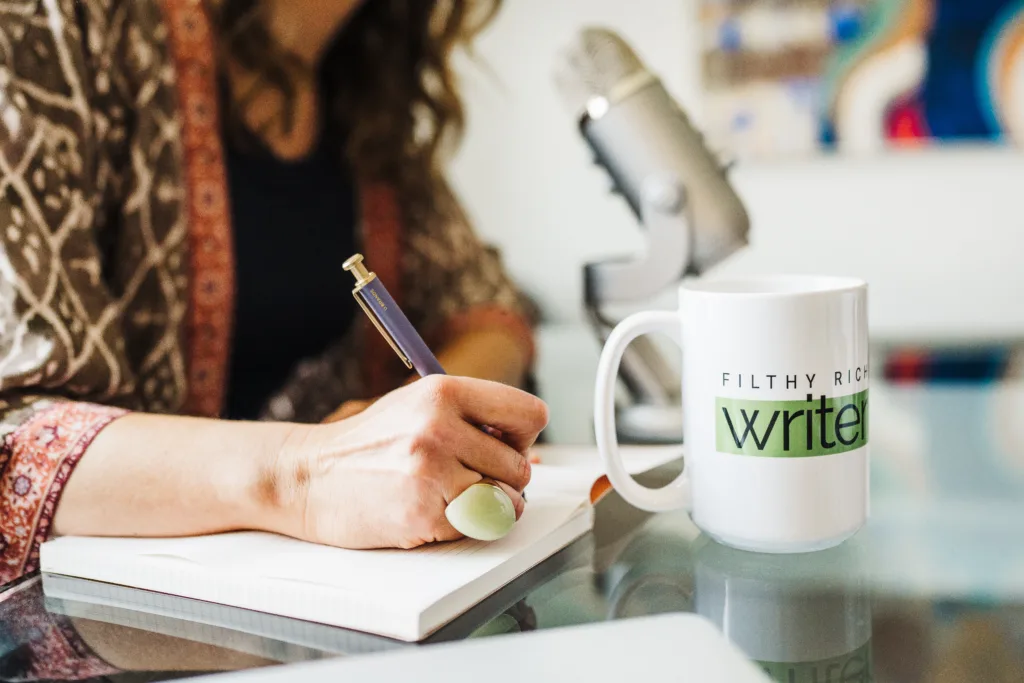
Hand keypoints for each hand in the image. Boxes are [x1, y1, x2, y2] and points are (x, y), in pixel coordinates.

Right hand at [263, 375, 548, 549]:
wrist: (306, 476)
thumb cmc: (368, 444)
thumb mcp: (418, 408)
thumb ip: (472, 420)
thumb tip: (531, 453)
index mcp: (445, 391)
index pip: (530, 414)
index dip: (522, 437)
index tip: (500, 446)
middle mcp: (441, 426)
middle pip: (520, 465)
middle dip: (500, 478)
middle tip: (462, 478)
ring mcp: (432, 470)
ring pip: (505, 500)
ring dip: (484, 506)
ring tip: (444, 495)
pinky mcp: (423, 512)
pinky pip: (475, 526)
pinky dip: (459, 527)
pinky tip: (426, 511)